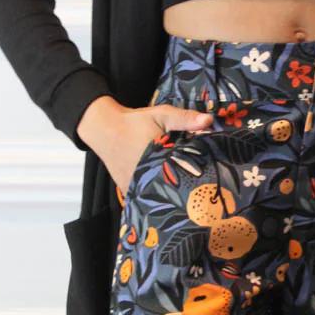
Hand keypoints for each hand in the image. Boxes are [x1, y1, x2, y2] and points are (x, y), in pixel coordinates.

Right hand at [77, 96, 214, 197]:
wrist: (105, 128)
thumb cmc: (135, 122)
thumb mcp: (162, 115)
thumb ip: (185, 118)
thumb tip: (209, 121)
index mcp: (158, 161)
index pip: (184, 177)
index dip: (197, 182)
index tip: (209, 186)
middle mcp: (146, 178)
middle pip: (172, 191)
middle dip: (186, 192)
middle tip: (202, 195)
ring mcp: (135, 187)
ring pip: (158, 197)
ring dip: (170, 196)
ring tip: (188, 199)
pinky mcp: (128, 190)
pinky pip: (145, 197)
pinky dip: (155, 196)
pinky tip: (167, 195)